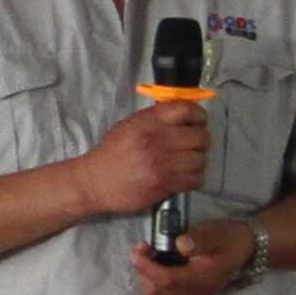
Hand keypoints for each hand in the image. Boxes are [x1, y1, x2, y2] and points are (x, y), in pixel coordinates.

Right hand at [77, 99, 213, 220]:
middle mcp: (156, 140)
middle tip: (194, 146)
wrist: (94, 182)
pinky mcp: (164, 185)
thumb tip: (185, 115)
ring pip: (200, 160)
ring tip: (188, 163)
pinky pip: (194, 180)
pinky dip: (194, 179)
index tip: (199, 121)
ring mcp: (161, 164)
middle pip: (200, 136)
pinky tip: (184, 177)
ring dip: (198, 161)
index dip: (199, 115)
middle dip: (201, 141)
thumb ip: (156, 119)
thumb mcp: (129, 126)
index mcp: (147, 122)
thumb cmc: (112, 153)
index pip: (186, 110)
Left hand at [133, 214, 259, 294]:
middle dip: (143, 271)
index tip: (137, 250)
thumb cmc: (227, 238)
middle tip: (143, 250)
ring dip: (147, 279)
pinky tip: (157, 271)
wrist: (245, 248)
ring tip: (148, 259)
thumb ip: (197, 240)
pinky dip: (156, 288)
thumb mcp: (213, 233)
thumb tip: (180, 244)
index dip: (146, 266)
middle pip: (157, 292)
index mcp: (201, 279)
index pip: (164, 280)